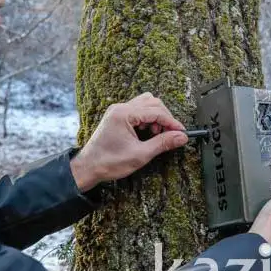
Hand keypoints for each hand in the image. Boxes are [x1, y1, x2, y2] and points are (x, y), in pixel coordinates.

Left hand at [70, 92, 188, 191]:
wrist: (88, 168)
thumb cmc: (109, 162)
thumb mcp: (141, 154)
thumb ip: (163, 143)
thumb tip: (181, 137)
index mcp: (124, 114)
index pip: (156, 111)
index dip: (172, 122)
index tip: (182, 132)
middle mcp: (120, 108)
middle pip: (152, 102)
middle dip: (165, 118)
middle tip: (171, 134)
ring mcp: (118, 111)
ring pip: (146, 103)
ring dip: (156, 116)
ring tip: (157, 133)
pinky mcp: (117, 116)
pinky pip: (138, 110)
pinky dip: (147, 118)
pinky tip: (147, 132)